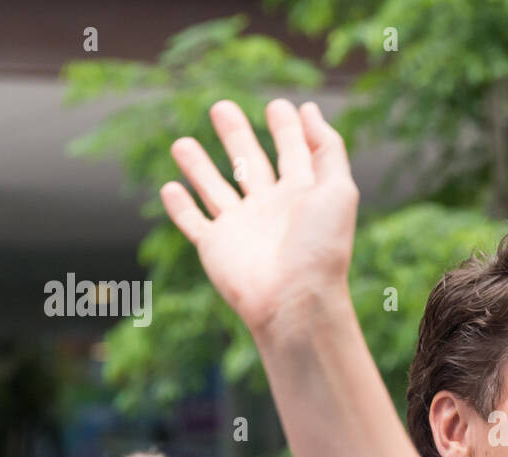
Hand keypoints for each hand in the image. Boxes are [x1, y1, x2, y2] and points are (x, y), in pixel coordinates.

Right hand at [160, 99, 359, 339]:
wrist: (295, 301)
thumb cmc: (321, 248)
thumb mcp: (338, 190)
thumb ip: (328, 149)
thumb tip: (310, 111)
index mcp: (301, 195)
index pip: (293, 153)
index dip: (287, 128)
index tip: (280, 104)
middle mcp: (270, 209)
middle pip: (250, 162)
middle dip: (236, 135)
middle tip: (221, 107)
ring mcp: (241, 228)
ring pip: (215, 188)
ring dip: (199, 166)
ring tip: (181, 141)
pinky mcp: (215, 247)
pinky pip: (193, 222)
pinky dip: (179, 207)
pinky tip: (170, 187)